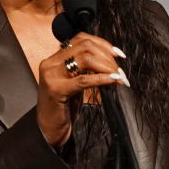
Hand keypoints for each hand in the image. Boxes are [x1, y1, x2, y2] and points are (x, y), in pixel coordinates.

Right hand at [36, 32, 129, 147]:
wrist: (48, 129)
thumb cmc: (62, 107)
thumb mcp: (73, 82)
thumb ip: (83, 68)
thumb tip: (108, 58)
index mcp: (54, 58)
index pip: (81, 39)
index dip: (102, 44)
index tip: (117, 54)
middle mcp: (51, 63)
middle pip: (85, 46)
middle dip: (107, 56)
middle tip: (119, 69)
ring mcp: (52, 75)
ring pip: (86, 59)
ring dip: (107, 66)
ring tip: (118, 76)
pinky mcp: (57, 90)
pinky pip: (84, 80)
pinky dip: (102, 78)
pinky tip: (113, 80)